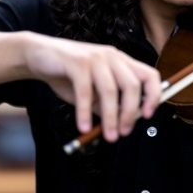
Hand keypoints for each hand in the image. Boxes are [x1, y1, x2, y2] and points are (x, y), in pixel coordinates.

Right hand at [23, 33, 161, 141]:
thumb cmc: (69, 74)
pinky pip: (85, 91)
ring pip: (110, 90)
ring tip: (108, 136)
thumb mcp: (93, 91)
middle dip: (130, 113)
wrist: (39, 56)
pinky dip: (85, 112)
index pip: (149, 75)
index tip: (147, 116)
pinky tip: (83, 127)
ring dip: (110, 117)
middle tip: (123, 133)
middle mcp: (112, 57)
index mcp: (121, 62)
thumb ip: (108, 103)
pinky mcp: (77, 62)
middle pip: (132, 85)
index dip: (154, 95)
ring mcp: (96, 57)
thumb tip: (122, 125)